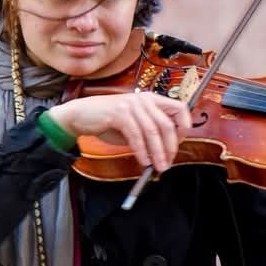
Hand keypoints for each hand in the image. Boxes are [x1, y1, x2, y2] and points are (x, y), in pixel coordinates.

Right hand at [49, 92, 191, 172]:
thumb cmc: (108, 121)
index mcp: (151, 99)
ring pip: (152, 131)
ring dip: (157, 152)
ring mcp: (131, 105)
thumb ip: (150, 133)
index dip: (184, 126)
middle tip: (168, 162)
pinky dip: (141, 151)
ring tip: (159, 166)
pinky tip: (143, 161)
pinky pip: (136, 135)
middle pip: (167, 124)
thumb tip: (166, 151)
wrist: (81, 115)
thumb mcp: (135, 125)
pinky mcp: (119, 113)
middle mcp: (144, 99)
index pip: (179, 108)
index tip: (180, 143)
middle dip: (170, 147)